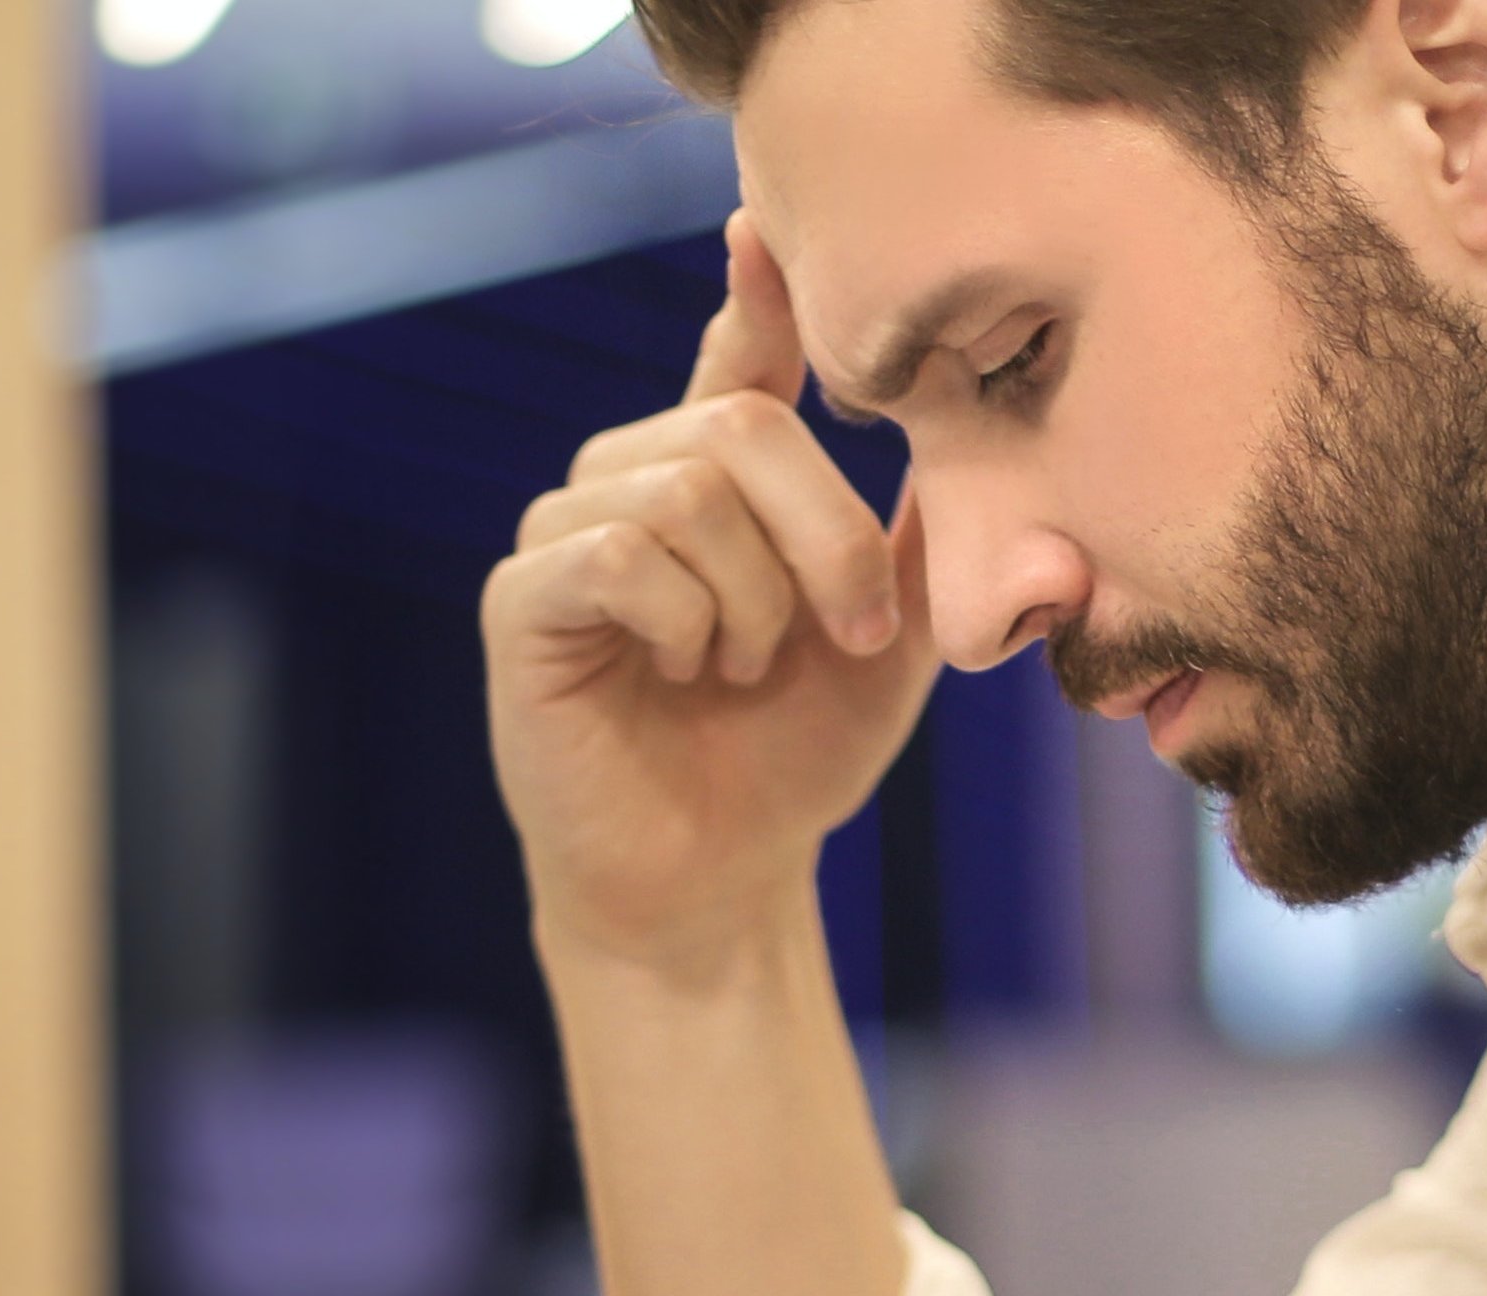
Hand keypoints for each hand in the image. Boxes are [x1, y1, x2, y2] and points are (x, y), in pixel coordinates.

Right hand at [483, 213, 938, 973]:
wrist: (719, 879)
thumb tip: (964, 424)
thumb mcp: (891, 637)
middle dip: (824, 535)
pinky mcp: (521, 601)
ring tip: (745, 669)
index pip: (739, 356)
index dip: (757, 291)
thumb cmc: (796, 754)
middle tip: (853, 634)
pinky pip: (614, 551)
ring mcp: (566, 536)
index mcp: (717, 479)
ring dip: (754, 597)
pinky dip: (682, 615)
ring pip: (682, 488)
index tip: (762, 226)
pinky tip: (686, 668)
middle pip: (736, 425)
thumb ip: (912, 533)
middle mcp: (632, 481)